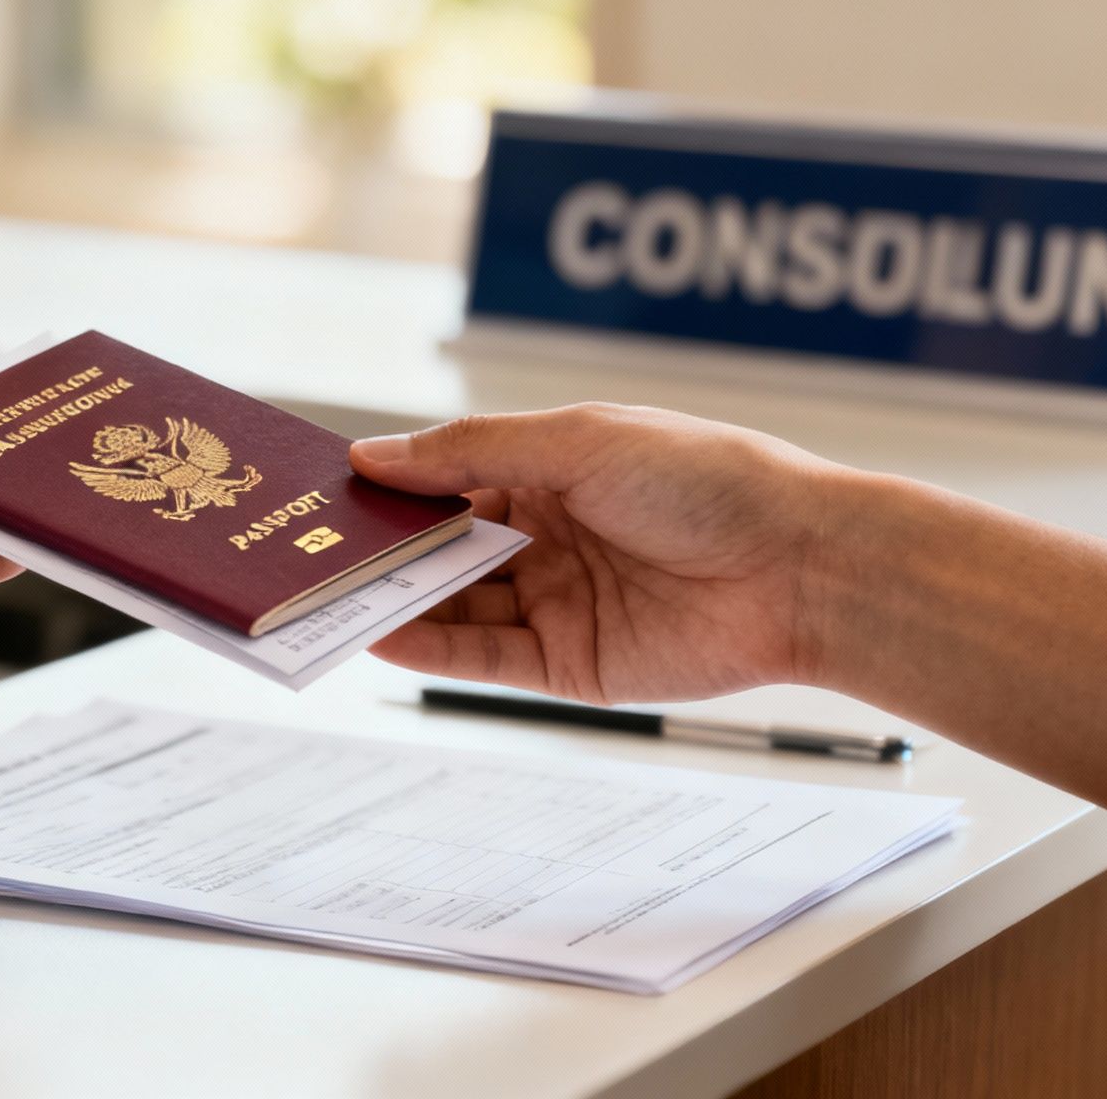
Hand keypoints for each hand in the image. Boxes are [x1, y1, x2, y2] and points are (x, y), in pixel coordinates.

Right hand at [350, 405, 841, 702]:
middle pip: (440, 548)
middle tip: (305, 555)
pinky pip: (483, 659)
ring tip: (328, 599)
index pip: (445, 480)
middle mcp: (544, 536)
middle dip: (378, 551)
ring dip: (393, 602)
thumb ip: (470, 450)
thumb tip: (374, 455)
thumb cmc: (707, 479)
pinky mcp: (568, 665)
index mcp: (548, 471)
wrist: (802, 568)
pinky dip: (432, 650)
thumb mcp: (578, 440)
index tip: (321, 495)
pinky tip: (382, 636)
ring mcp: (554, 602)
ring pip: (452, 605)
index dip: (387, 489)